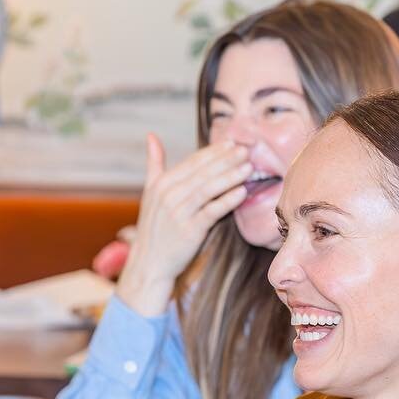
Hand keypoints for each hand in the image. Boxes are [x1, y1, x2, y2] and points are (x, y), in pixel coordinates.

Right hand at [115, 135, 249, 316]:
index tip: (231, 142)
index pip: (192, 162)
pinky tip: (242, 192)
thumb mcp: (150, 193)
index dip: (213, 151)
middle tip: (245, 150)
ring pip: (209, 189)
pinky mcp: (190, 230)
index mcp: (161, 183)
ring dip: (230, 176)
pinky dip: (227, 201)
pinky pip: (212, 211)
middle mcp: (168, 195)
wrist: (149, 262)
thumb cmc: (154, 227)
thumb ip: (154, 163)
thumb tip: (152, 136)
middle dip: (226, 160)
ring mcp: (179, 213)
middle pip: (202, 172)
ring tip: (248, 168)